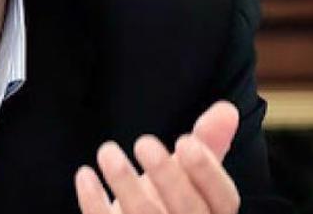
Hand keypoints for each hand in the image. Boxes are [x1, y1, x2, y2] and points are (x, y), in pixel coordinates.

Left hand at [74, 101, 241, 213]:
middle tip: (143, 142)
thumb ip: (208, 144)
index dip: (207, 171)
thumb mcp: (188, 174)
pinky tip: (85, 175)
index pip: (223, 198)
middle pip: (187, 210)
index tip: (185, 140)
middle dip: (167, 175)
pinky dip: (94, 201)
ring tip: (108, 151)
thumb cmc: (167, 200)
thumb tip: (227, 108)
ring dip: (126, 183)